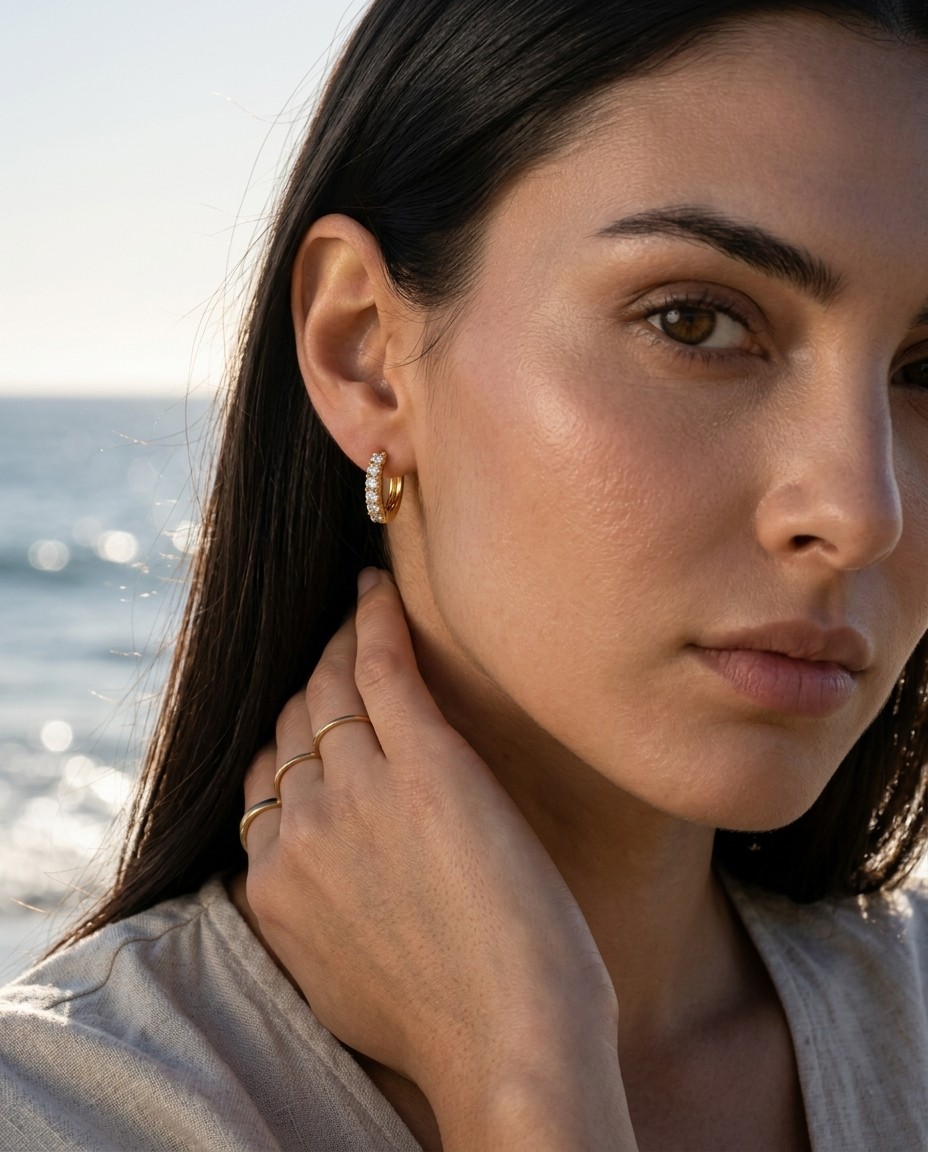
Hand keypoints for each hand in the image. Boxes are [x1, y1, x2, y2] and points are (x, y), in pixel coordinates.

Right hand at [243, 568, 635, 1149]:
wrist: (506, 1046)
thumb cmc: (444, 1026)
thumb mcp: (334, 979)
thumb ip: (304, 918)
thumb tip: (302, 884)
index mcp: (272, 883)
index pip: (264, 781)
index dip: (289, 742)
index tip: (313, 718)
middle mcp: (300, 826)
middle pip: (292, 726)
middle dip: (308, 684)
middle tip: (335, 648)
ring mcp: (357, 790)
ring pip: (330, 688)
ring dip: (339, 641)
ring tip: (358, 611)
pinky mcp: (426, 765)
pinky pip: (382, 667)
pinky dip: (374, 619)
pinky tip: (377, 588)